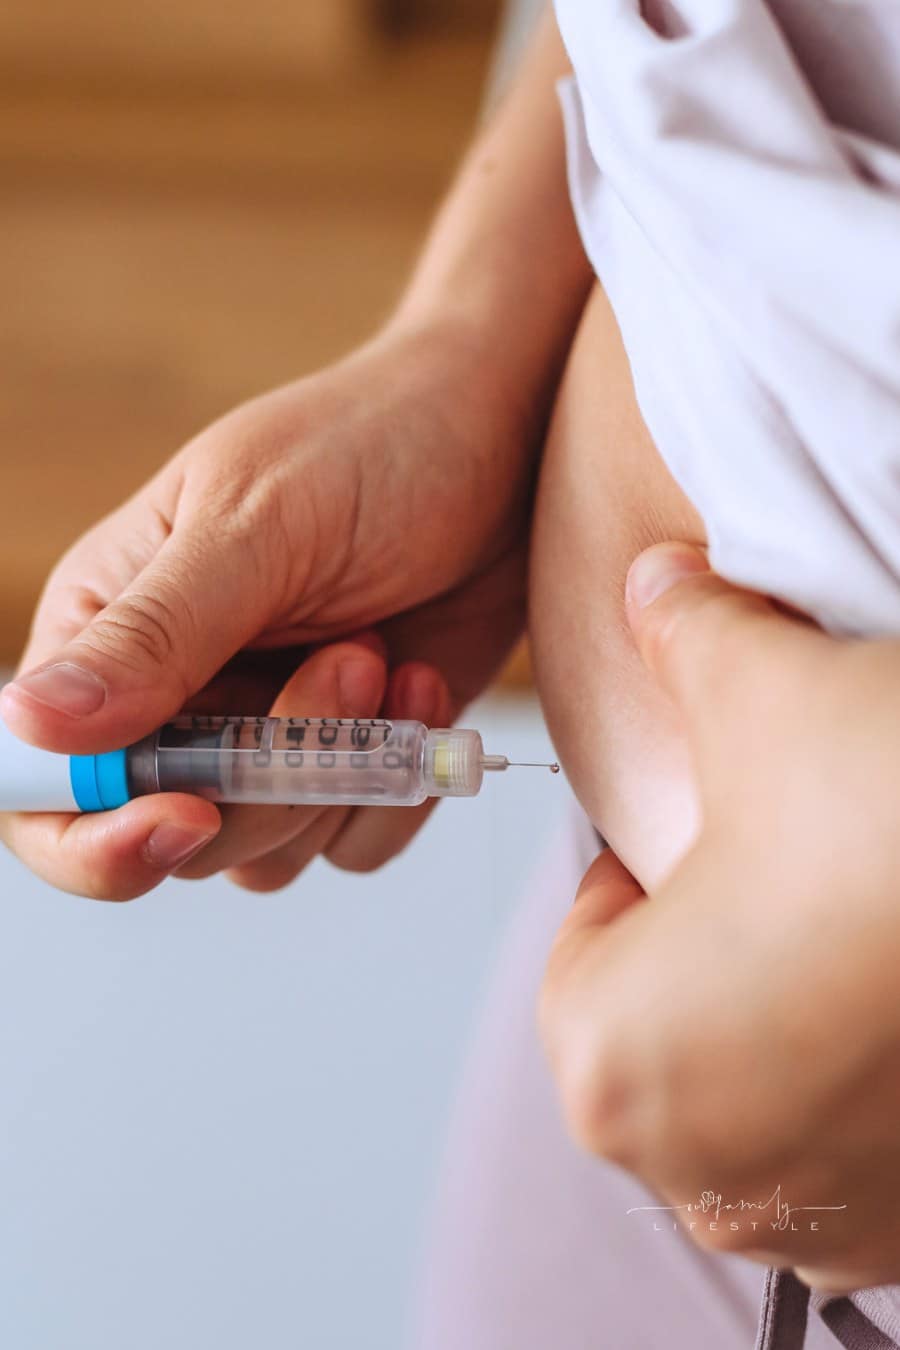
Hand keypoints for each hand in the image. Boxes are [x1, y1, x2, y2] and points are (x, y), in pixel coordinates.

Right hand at [0, 318, 531, 898]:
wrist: (508, 446)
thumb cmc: (372, 445)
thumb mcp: (257, 524)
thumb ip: (153, 633)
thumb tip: (28, 721)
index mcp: (109, 628)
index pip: (44, 787)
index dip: (92, 838)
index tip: (187, 814)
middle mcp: (175, 698)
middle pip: (172, 838)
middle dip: (270, 776)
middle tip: (350, 661)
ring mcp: (265, 735)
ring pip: (266, 854)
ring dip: (339, 774)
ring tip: (385, 655)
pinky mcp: (348, 757)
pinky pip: (352, 844)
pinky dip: (396, 788)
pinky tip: (425, 683)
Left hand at [540, 543, 899, 1291]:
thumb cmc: (888, 818)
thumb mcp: (757, 688)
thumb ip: (678, 633)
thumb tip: (650, 582)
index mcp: (605, 1064)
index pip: (588, 947)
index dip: (644, 872)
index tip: (711, 828)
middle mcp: (697, 1180)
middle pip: (676, 1027)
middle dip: (719, 948)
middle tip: (794, 869)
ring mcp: (822, 1228)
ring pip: (767, 1097)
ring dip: (800, 1024)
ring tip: (863, 925)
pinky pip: (861, 1156)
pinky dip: (877, 1089)